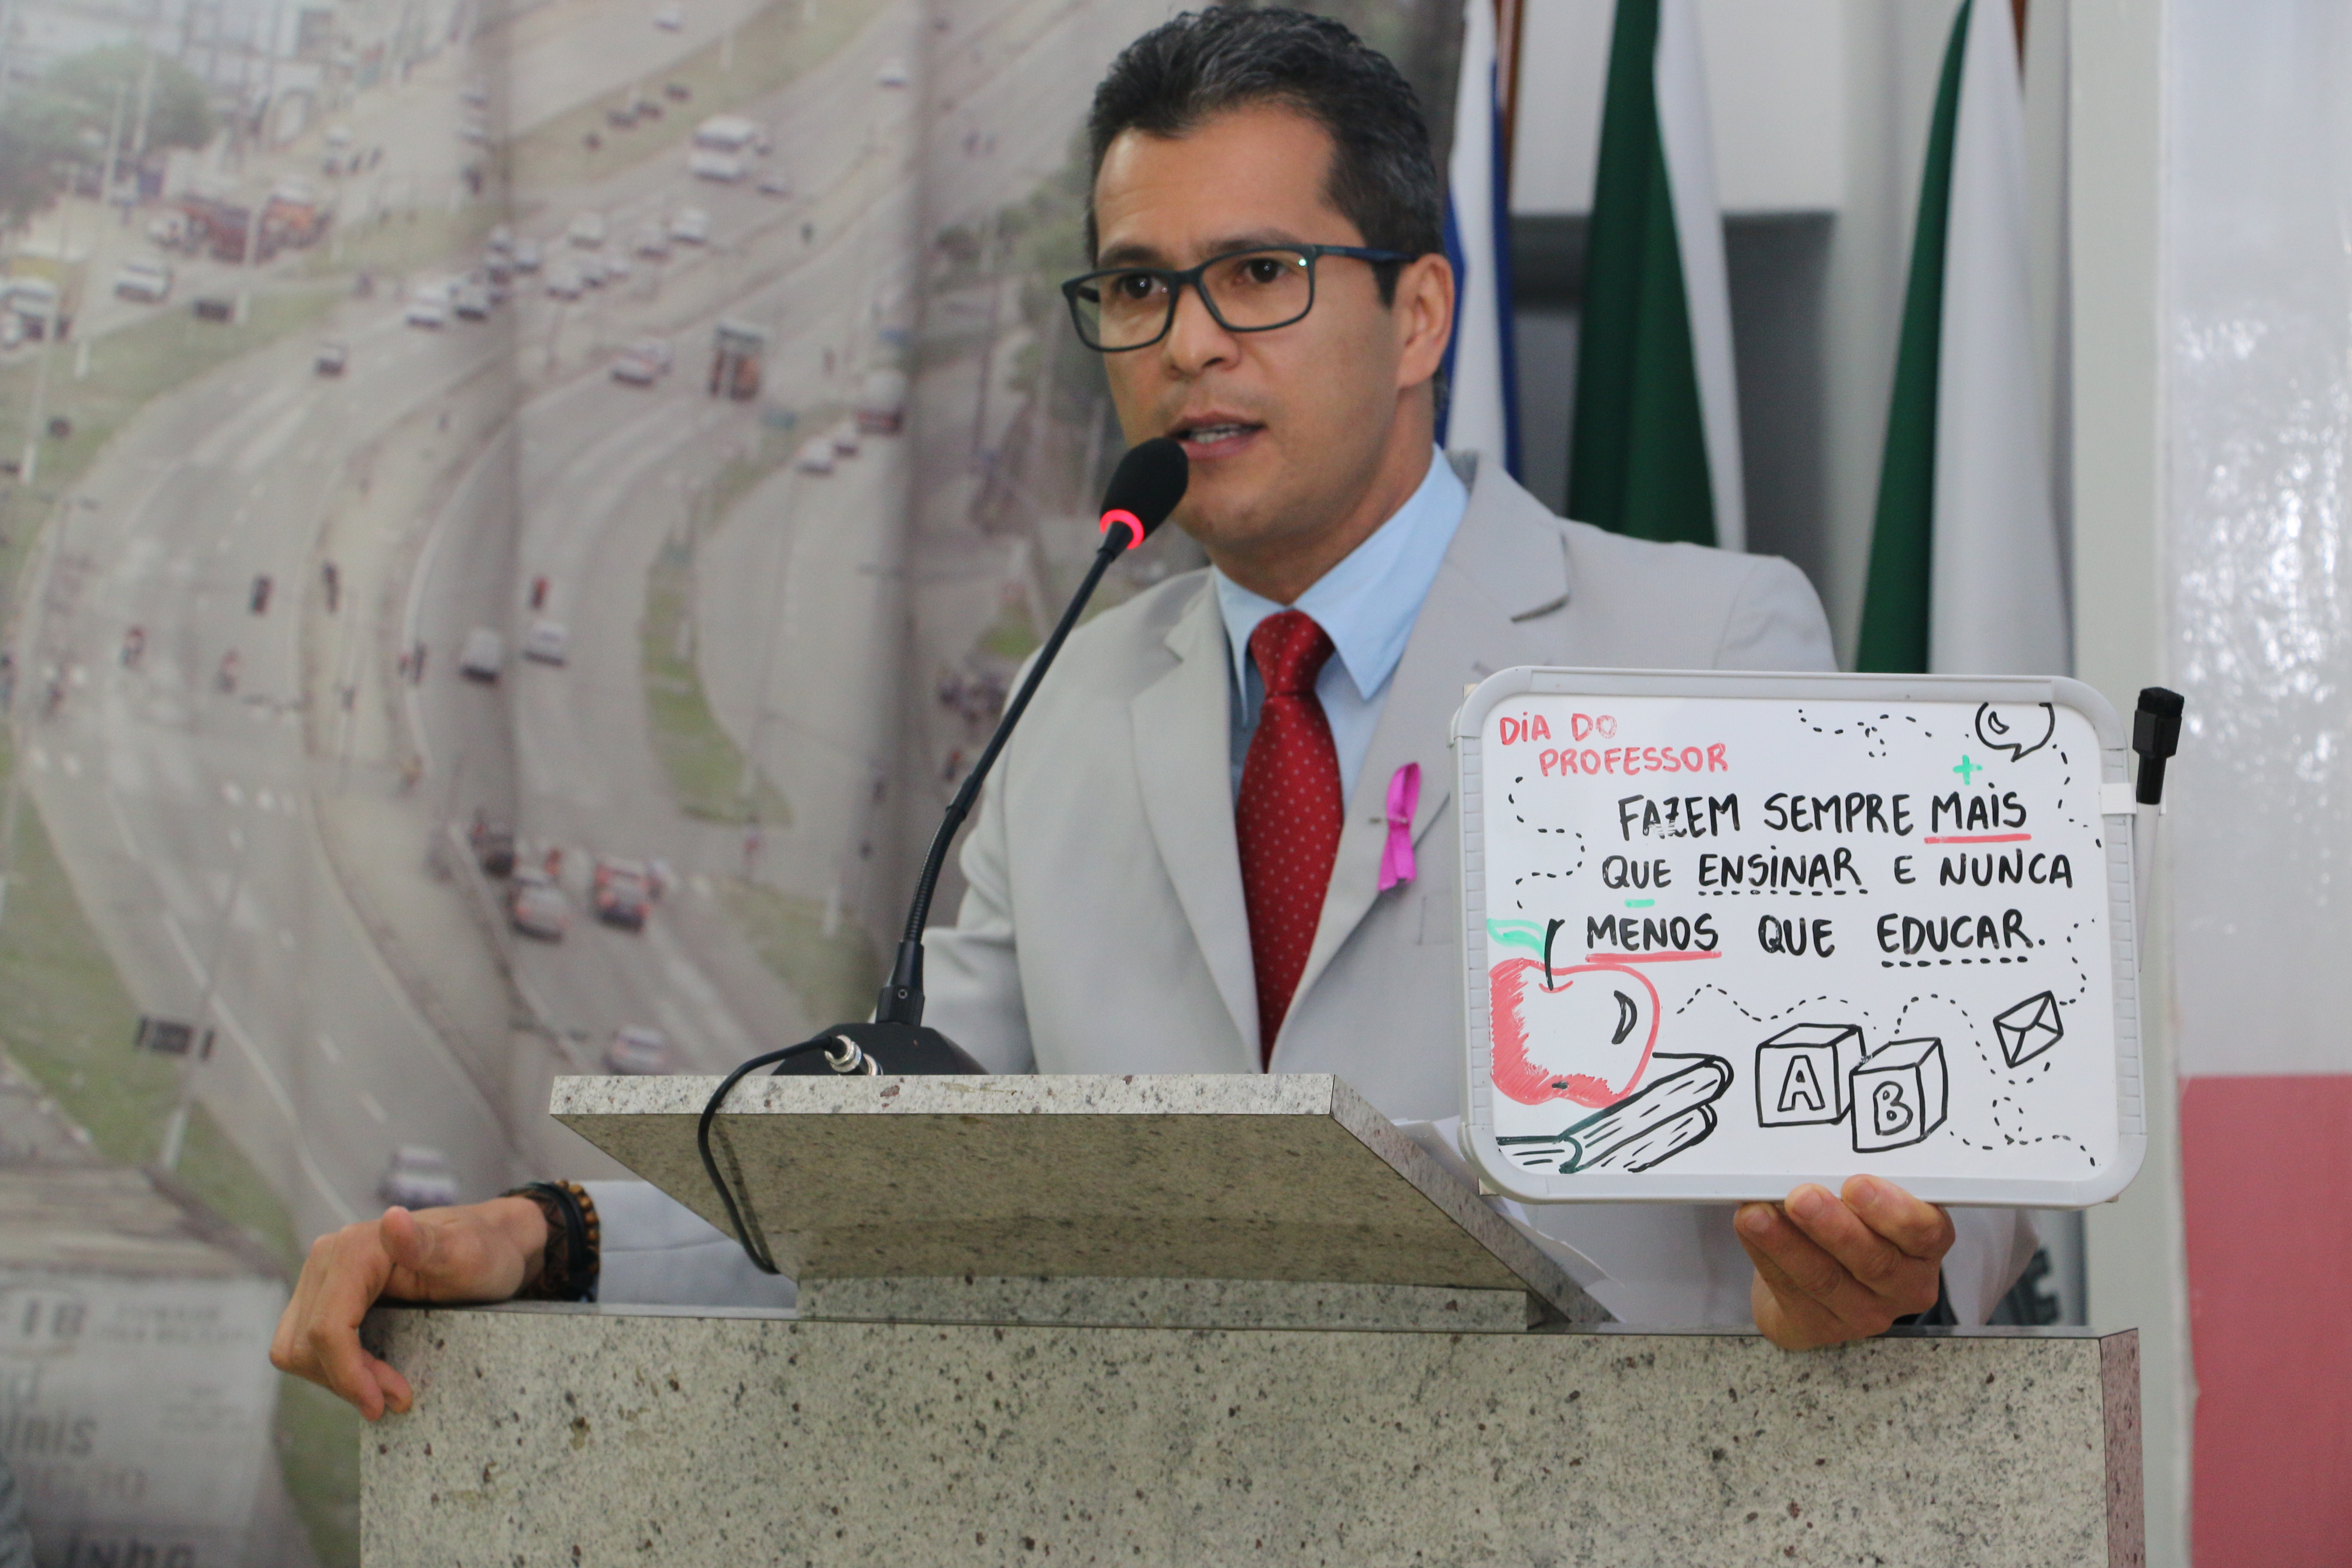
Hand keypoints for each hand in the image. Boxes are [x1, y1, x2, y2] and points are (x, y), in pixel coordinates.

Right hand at [270, 1197, 547, 1418]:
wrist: (486, 1245)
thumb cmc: (481, 1250)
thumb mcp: (465, 1252)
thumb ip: (426, 1243)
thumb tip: (393, 1219)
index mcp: (355, 1247)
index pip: (328, 1327)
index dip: (348, 1372)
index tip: (382, 1404)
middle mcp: (328, 1257)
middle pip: (307, 1343)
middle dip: (346, 1379)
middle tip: (396, 1398)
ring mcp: (321, 1277)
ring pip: (298, 1348)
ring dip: (337, 1377)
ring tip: (385, 1389)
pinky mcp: (322, 1296)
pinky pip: (306, 1344)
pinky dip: (334, 1367)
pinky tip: (370, 1374)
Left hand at [1736, 1174, 1954, 1349]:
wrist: (1813, 1276)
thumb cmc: (1847, 1220)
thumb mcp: (1861, 1199)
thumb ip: (1849, 1181)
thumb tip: (1810, 1154)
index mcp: (1924, 1245)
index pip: (1926, 1232)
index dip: (1894, 1211)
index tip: (1857, 1184)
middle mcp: (1904, 1285)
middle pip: (1875, 1261)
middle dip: (1834, 1227)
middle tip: (1802, 1198)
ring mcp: (1865, 1313)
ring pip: (1826, 1280)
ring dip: (1788, 1245)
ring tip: (1757, 1215)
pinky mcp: (1821, 1327)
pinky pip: (1791, 1292)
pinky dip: (1765, 1257)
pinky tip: (1748, 1230)